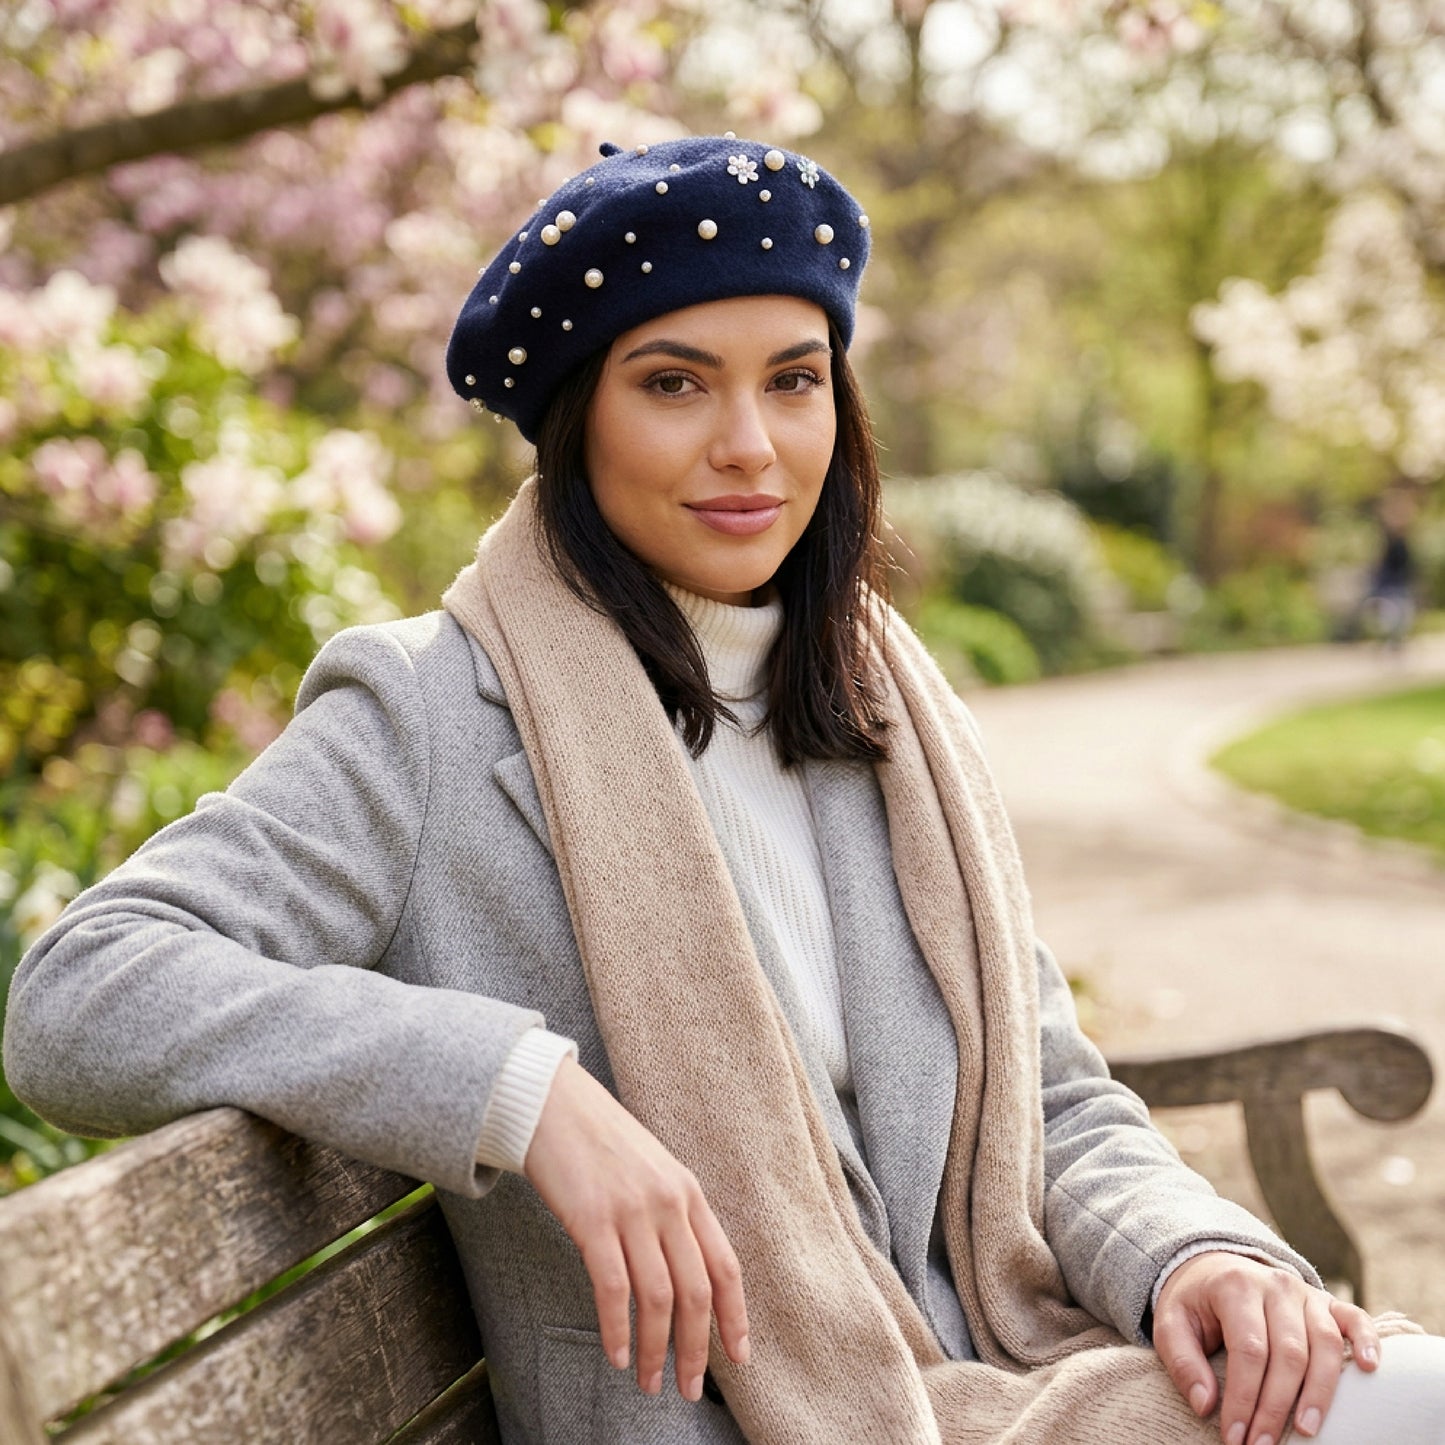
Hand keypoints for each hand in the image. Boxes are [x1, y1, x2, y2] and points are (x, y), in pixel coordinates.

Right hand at [523, 1055, 750, 1400]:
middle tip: (688, 1389)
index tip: (738, 1357)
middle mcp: (669, 1202)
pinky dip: (618, 1328)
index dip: (735, 1316)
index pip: (725, 1265)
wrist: (552, 1104)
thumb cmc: (599, 1141)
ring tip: (650, 1382)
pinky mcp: (592, 1219)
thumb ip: (671, 1215)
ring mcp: (632, 1210)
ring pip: (658, 1297)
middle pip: (696, 1291)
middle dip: (696, 1349)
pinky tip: (618, 1354)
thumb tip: (682, 1276)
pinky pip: (613, 1288)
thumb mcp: (652, 1171)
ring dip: (656, 1349)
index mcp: (689, 1192)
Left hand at [1154, 1252, 1378, 1443]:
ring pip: (1323, 1343)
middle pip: (1287, 1353)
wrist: (1212, 1267)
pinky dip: (1367, 1340)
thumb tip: (1205, 1406)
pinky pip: (1355, 1317)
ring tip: (1305, 1431)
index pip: (1248, 1349)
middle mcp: (1275, 1285)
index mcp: (1234, 1286)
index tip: (1235, 1436)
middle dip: (1276, 1406)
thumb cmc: (1193, 1303)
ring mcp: (1305, 1292)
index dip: (1244, 1398)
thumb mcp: (1170, 1323)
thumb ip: (1182, 1361)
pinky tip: (1369, 1369)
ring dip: (1319, 1392)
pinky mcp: (1326, 1301)